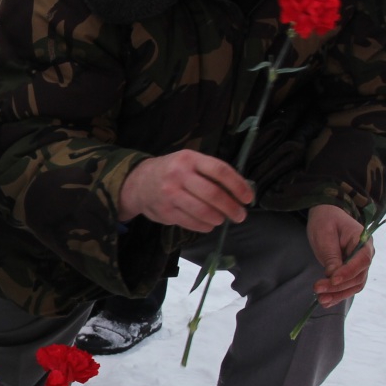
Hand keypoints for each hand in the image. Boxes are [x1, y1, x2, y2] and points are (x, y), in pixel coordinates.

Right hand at [117, 150, 252, 231]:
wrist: (138, 183)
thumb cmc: (171, 171)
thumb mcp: (188, 162)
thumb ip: (209, 172)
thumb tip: (238, 190)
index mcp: (189, 159)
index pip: (220, 171)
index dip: (238, 185)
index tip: (248, 198)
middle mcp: (179, 175)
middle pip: (213, 194)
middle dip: (231, 207)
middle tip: (240, 215)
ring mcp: (171, 194)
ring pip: (203, 211)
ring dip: (218, 218)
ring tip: (222, 219)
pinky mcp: (166, 211)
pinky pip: (191, 222)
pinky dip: (204, 226)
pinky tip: (209, 224)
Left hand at [306, 204, 373, 306]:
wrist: (326, 216)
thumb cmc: (326, 221)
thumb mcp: (325, 234)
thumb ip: (331, 255)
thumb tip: (333, 276)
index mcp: (364, 241)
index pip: (362, 260)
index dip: (348, 272)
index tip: (333, 279)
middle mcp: (366, 255)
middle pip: (358, 276)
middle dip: (338, 286)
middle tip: (317, 288)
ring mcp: (359, 265)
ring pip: (354, 285)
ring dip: (338, 294)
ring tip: (321, 300)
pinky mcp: (350, 272)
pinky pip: (347, 287)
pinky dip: (337, 295)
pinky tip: (326, 301)